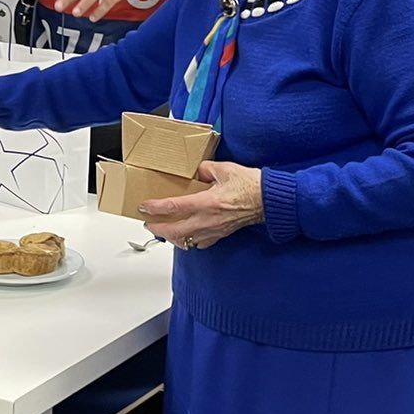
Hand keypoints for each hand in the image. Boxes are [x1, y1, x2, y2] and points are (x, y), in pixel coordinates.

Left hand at [137, 162, 264, 250]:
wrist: (268, 200)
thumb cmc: (250, 185)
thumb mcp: (224, 169)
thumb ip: (204, 169)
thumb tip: (195, 172)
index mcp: (207, 202)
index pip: (174, 206)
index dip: (156, 207)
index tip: (145, 207)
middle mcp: (208, 220)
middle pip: (175, 231)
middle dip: (158, 228)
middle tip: (148, 222)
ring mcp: (214, 230)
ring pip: (186, 241)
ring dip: (172, 237)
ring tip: (164, 230)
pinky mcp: (221, 235)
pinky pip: (201, 244)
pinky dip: (190, 241)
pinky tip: (186, 236)